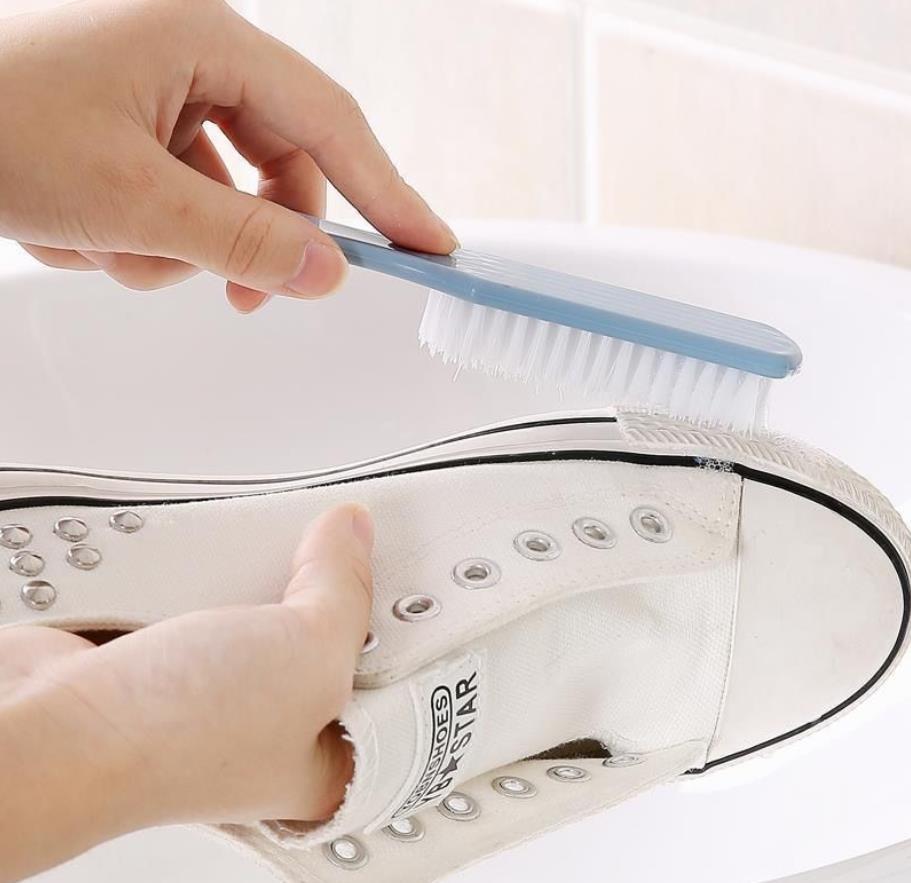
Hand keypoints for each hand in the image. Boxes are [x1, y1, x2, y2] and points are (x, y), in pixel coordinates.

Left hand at [0, 0, 455, 311]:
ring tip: (106, 244)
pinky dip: (136, 235)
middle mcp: (184, 53)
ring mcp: (151, 92)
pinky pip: (170, 200)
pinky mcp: (122, 127)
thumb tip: (325, 270)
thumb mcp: (126, 195)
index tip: (428, 243)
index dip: (386, 191)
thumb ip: (241, 238)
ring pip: (219, 195)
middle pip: (275, 166)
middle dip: (253, 238)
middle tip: (246, 295)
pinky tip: (79, 229)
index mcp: (201, 35)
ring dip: (175, 244)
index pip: (330, 123)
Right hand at [0, 503, 373, 882]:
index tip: (421, 572)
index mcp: (327, 760)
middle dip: (340, 589)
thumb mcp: (308, 649)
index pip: (395, 684)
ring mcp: (223, 695)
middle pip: (334, 639)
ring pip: (274, 613)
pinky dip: (226, 573)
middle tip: (356, 542)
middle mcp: (277, 733)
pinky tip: (237, 549)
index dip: (411, 627)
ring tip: (296, 540)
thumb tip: (353, 533)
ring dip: (277, 575)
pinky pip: (221, 601)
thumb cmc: (177, 737)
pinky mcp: (176, 661)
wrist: (53, 728)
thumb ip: (342, 586)